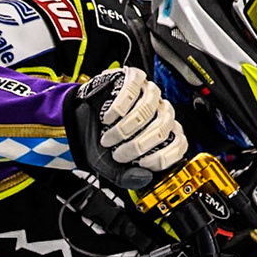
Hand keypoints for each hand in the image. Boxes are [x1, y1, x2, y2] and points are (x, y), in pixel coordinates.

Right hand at [66, 67, 187, 188]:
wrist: (78, 124)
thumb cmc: (99, 142)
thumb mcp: (112, 168)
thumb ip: (129, 177)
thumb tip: (146, 177)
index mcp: (164, 134)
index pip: (179, 145)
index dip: (161, 157)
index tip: (141, 164)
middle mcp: (161, 112)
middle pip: (163, 128)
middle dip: (136, 146)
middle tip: (117, 153)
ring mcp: (149, 93)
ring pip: (147, 109)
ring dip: (124, 128)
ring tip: (108, 136)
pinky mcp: (133, 78)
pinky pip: (133, 90)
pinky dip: (118, 107)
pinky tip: (108, 117)